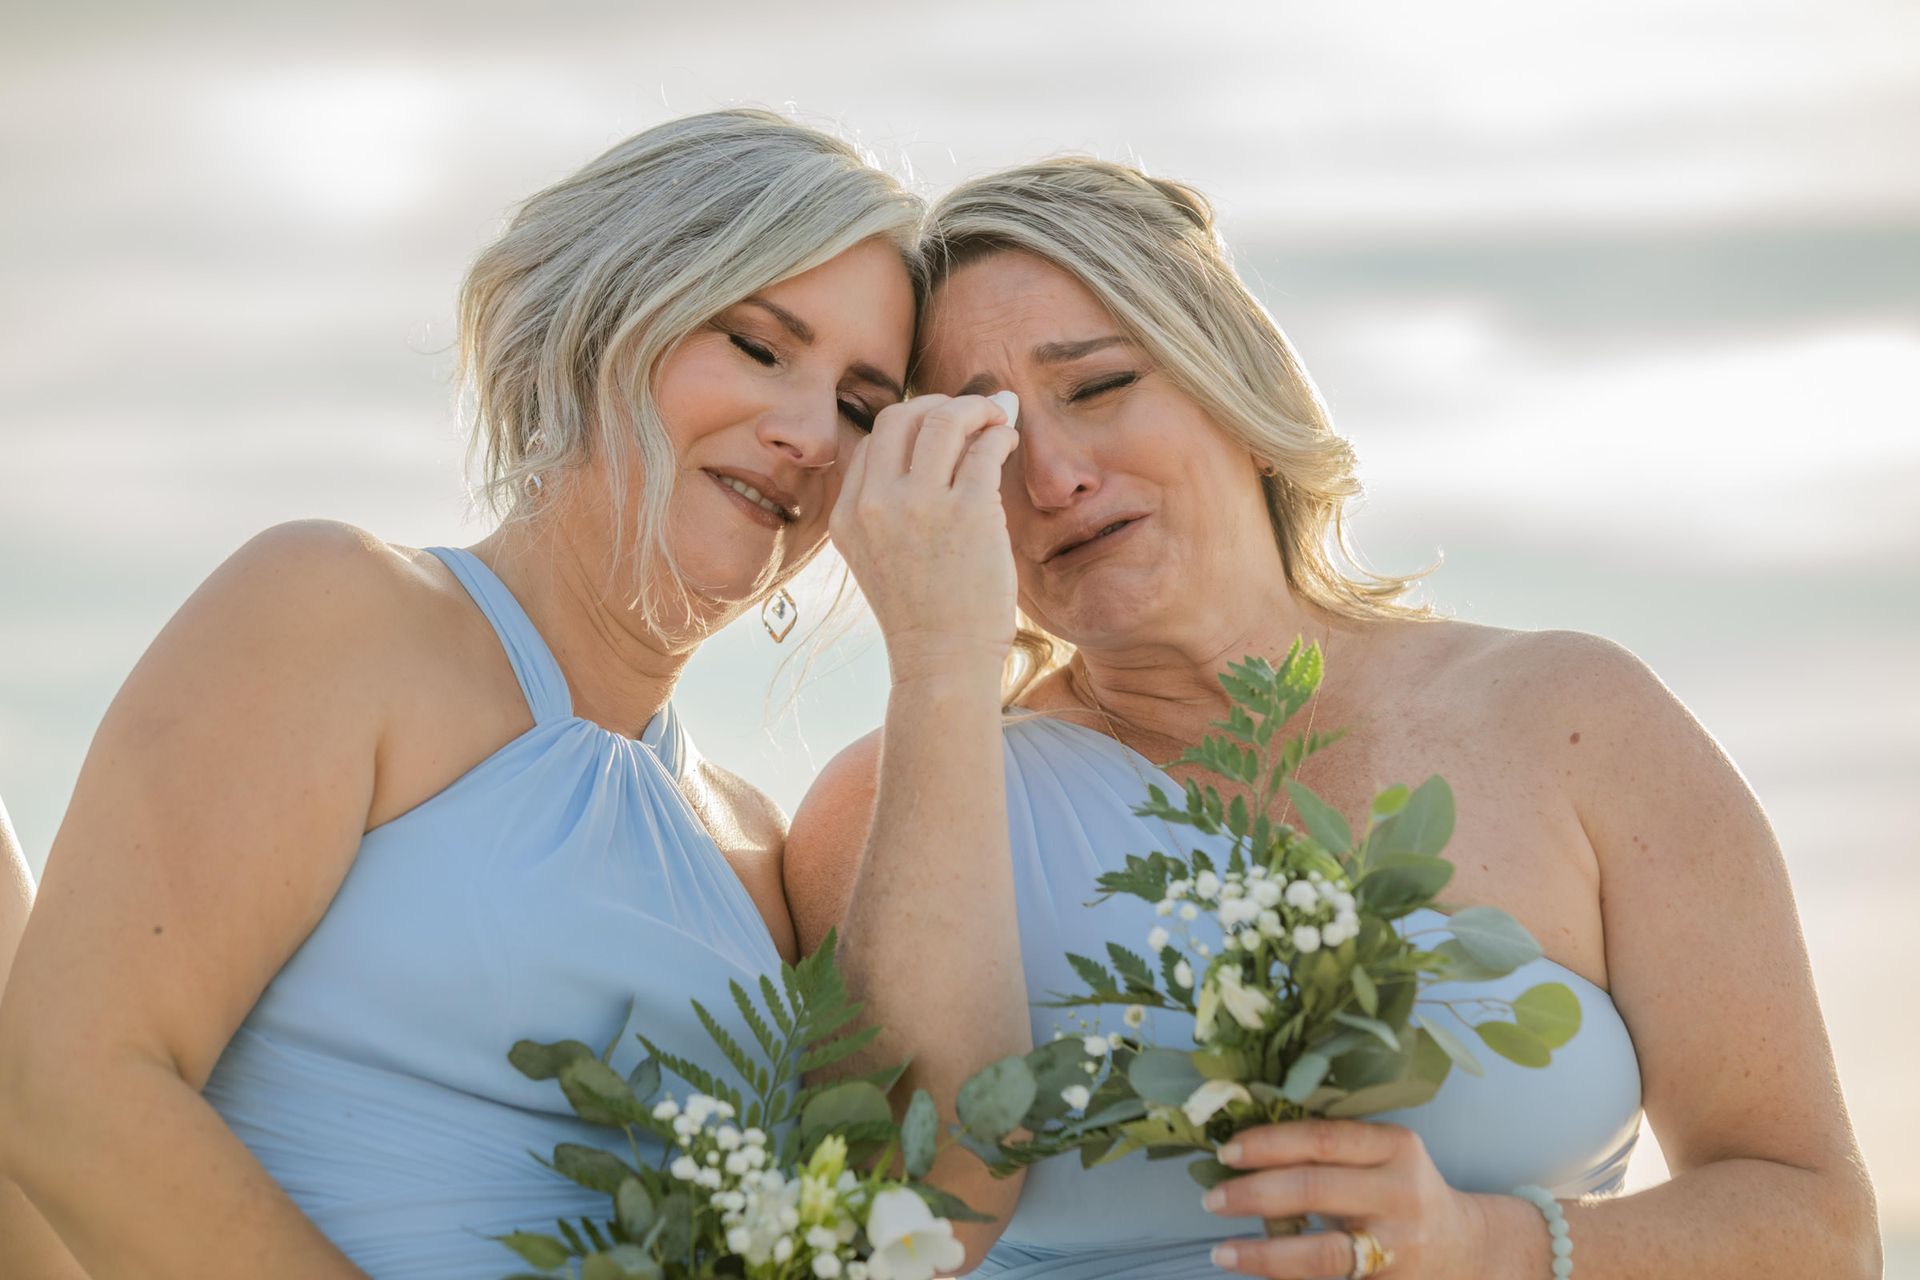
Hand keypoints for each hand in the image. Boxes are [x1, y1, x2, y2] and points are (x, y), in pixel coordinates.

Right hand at [830, 393, 1020, 685]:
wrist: (942, 662)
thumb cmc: (924, 612)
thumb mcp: (880, 555)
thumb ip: (892, 502)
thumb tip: (940, 432)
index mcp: (848, 514)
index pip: (875, 441)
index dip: (913, 426)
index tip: (944, 433)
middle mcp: (876, 503)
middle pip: (902, 415)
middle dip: (942, 404)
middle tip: (973, 415)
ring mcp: (919, 505)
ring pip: (944, 418)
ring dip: (977, 408)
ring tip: (998, 420)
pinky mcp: (967, 512)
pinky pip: (986, 447)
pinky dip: (1001, 434)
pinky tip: (1008, 445)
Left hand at [1201, 1120, 1488, 1278]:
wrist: (1465, 1248)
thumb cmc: (1401, 1190)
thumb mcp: (1383, 1155)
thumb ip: (1330, 1148)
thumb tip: (1243, 1147)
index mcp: (1396, 1146)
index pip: (1321, 1138)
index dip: (1268, 1143)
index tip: (1226, 1151)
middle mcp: (1401, 1193)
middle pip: (1315, 1189)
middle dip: (1254, 1194)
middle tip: (1212, 1199)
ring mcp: (1398, 1245)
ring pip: (1321, 1253)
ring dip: (1264, 1253)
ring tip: (1222, 1251)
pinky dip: (1286, 1276)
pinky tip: (1256, 1270)